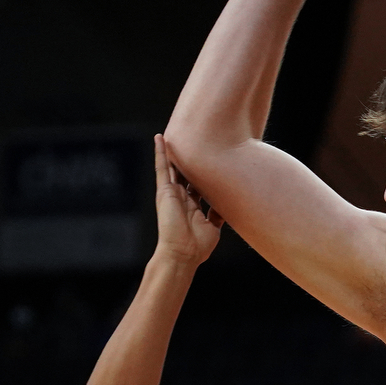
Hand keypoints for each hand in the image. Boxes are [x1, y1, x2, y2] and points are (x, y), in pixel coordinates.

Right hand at [153, 134, 222, 266]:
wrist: (184, 253)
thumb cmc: (198, 245)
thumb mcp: (213, 226)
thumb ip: (217, 213)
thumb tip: (226, 204)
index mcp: (193, 205)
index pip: (199, 183)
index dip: (205, 171)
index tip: (213, 157)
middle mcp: (182, 197)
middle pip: (186, 172)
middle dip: (191, 157)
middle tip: (198, 138)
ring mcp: (172, 193)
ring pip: (173, 166)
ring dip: (174, 150)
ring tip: (174, 131)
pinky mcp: (164, 191)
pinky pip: (161, 168)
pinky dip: (160, 153)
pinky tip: (159, 138)